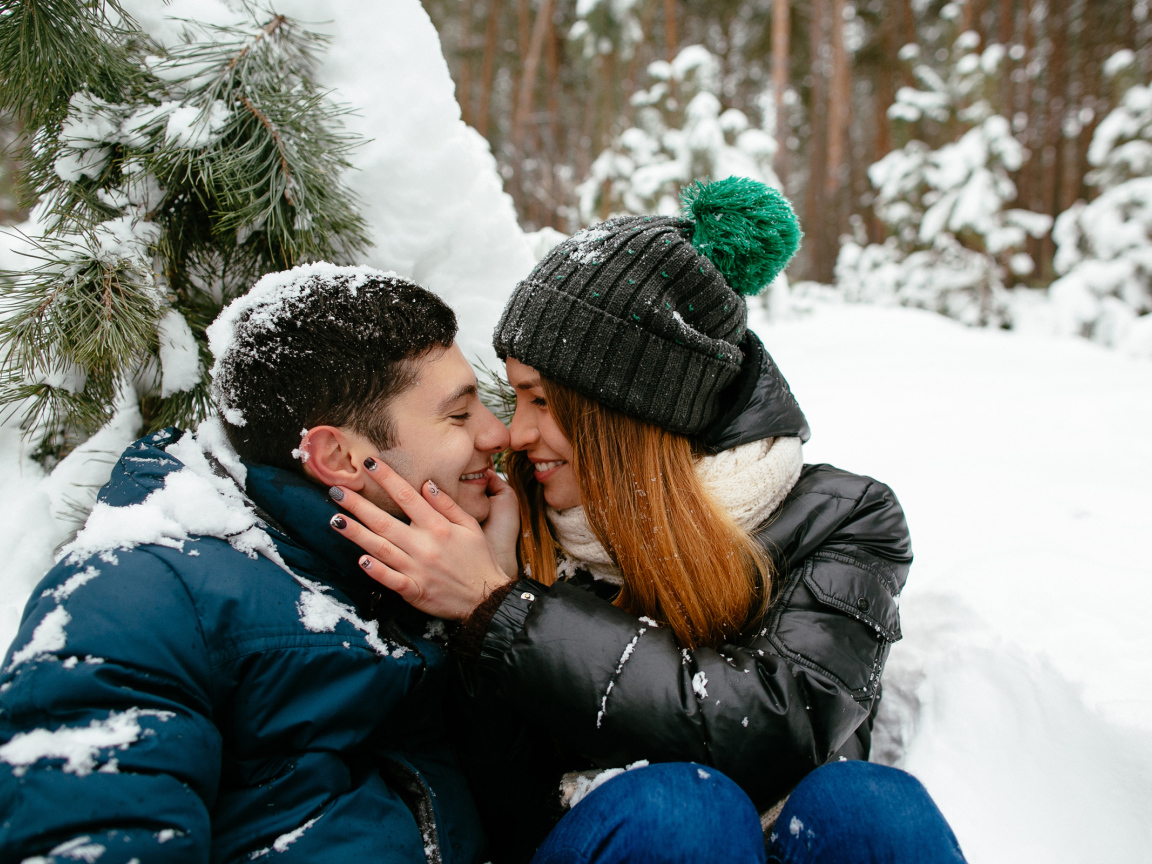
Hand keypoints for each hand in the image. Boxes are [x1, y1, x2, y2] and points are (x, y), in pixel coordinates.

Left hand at [328, 460, 512, 619]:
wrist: (487, 597)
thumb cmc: (478, 558)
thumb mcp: (470, 525)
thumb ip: (447, 504)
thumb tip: (426, 484)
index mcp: (437, 527)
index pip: (407, 496)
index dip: (386, 478)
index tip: (368, 463)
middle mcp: (424, 545)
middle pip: (385, 521)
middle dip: (358, 505)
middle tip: (336, 491)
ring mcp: (417, 568)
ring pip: (381, 548)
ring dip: (356, 533)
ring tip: (335, 520)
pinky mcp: (414, 590)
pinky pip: (391, 580)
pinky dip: (376, 571)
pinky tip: (359, 560)